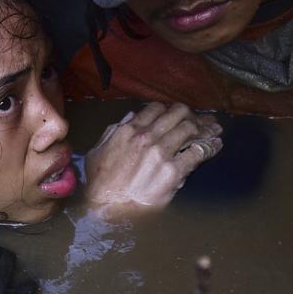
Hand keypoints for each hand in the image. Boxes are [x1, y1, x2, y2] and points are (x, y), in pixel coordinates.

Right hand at [84, 102, 221, 208]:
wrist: (107, 207)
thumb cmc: (100, 181)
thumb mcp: (99, 149)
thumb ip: (114, 131)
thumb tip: (131, 117)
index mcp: (128, 130)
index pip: (157, 108)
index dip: (169, 110)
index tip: (176, 115)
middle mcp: (146, 137)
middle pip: (178, 114)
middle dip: (191, 115)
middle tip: (200, 120)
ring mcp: (161, 153)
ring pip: (191, 129)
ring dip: (205, 128)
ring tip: (214, 129)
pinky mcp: (173, 172)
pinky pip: (198, 152)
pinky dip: (209, 146)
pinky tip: (215, 145)